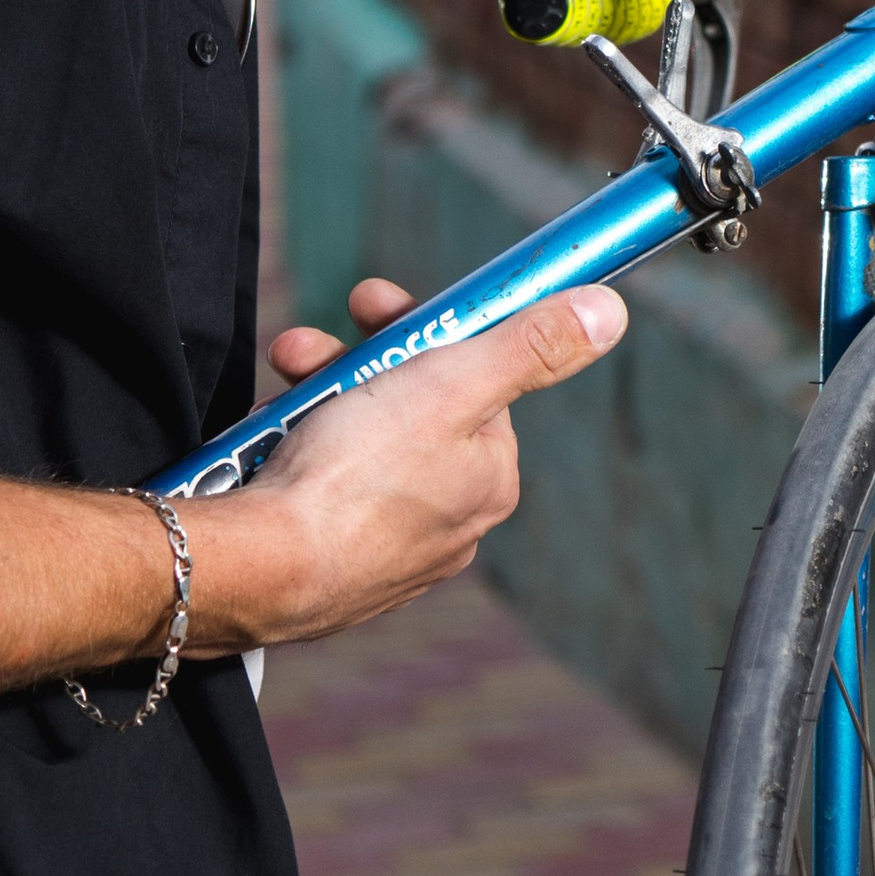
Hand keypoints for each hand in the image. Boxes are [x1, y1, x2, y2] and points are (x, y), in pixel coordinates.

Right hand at [186, 272, 626, 653]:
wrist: (264, 569)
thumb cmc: (355, 475)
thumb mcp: (450, 384)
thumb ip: (529, 345)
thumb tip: (610, 313)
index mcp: (488, 479)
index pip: (470, 379)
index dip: (421, 332)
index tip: (374, 307)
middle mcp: (450, 522)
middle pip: (408, 410)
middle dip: (353, 365)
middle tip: (306, 349)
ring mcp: (389, 550)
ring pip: (357, 446)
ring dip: (316, 401)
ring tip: (280, 391)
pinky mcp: (334, 566)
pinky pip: (321, 490)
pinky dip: (296, 455)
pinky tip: (268, 446)